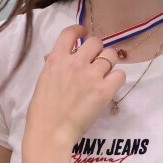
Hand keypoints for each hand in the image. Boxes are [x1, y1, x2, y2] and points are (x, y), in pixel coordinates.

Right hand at [26, 26, 124, 146]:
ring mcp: (91, 76)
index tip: (84, 33)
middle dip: (98, 49)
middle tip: (96, 60)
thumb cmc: (41, 112)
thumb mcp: (43, 81)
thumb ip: (55, 67)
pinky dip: (117, 78)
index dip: (80, 29)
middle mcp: (75, 63)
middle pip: (96, 42)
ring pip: (111, 55)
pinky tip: (111, 85)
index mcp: (56, 59)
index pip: (70, 32)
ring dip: (109, 62)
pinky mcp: (104, 91)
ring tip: (104, 73)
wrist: (50, 132)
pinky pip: (120, 74)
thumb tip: (63, 60)